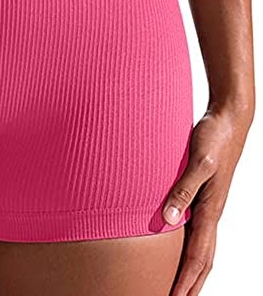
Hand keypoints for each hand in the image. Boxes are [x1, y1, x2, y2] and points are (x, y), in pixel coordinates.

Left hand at [163, 103, 253, 295]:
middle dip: (191, 284)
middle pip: (202, 259)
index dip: (186, 281)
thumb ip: (183, 189)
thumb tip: (168, 220)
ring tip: (179, 286)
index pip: (198, 256)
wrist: (228, 117)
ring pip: (200, 246)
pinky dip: (188, 245)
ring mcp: (209, 203)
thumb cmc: (215, 137)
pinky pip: (196, 227)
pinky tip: (177, 244)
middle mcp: (211, 211)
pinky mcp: (204, 192)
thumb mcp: (199, 162)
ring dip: (191, 269)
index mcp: (211, 210)